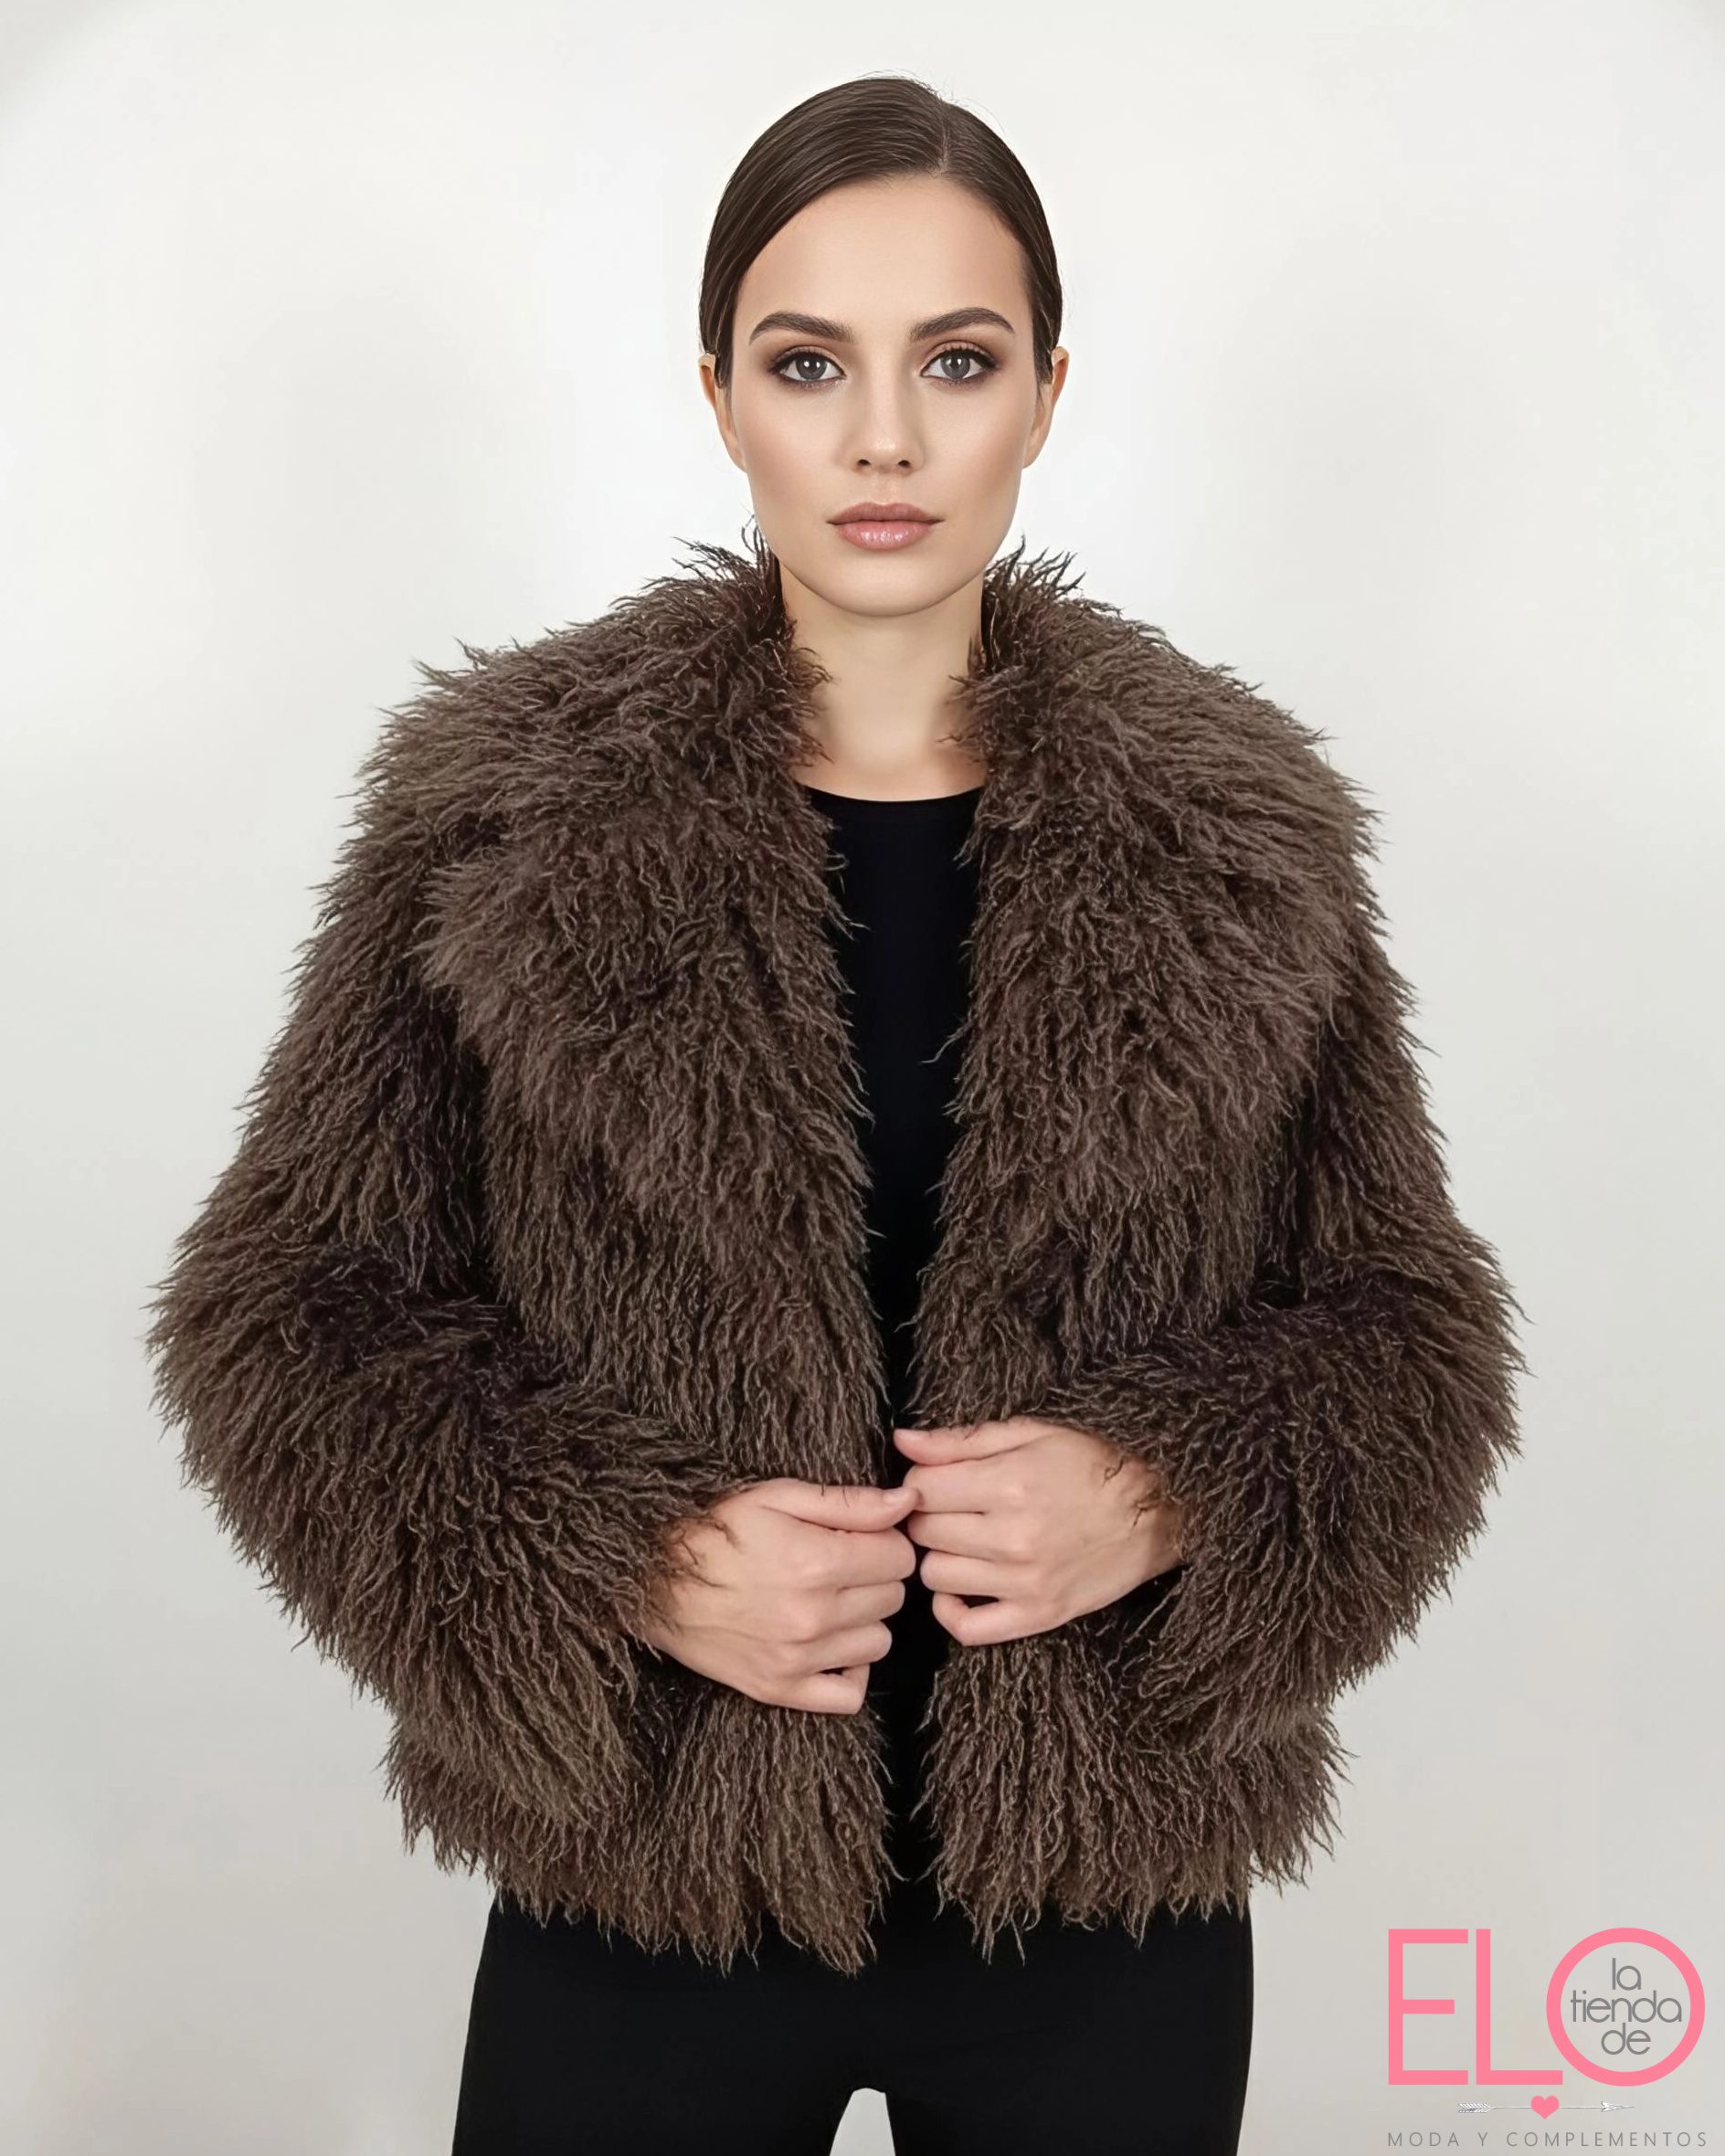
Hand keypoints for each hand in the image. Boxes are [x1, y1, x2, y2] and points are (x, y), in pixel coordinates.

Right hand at [635, 1479, 918, 1712]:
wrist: (651, 1579)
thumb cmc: (714, 1530)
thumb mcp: (777, 1497)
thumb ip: (849, 1502)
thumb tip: (907, 1502)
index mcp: (816, 1562)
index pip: (900, 1558)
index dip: (884, 1541)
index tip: (858, 1537)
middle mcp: (812, 1616)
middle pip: (892, 1599)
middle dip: (874, 1576)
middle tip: (838, 1563)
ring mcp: (796, 1659)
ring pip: (877, 1643)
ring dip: (863, 1620)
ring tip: (828, 1599)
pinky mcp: (778, 1690)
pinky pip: (849, 1695)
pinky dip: (848, 1671)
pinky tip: (828, 1643)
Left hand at [892, 1416, 1184, 1647]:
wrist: (1156, 1512)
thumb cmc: (1093, 1464)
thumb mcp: (1031, 1435)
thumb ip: (961, 1441)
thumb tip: (903, 1443)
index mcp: (1010, 1484)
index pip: (921, 1489)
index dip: (921, 1481)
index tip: (938, 1480)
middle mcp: (1013, 1537)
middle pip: (924, 1531)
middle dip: (929, 1515)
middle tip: (953, 1507)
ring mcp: (1025, 1582)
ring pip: (935, 1575)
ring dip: (939, 1556)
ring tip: (963, 1540)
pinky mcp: (1038, 1615)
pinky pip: (967, 1628)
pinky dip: (951, 1609)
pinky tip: (962, 1584)